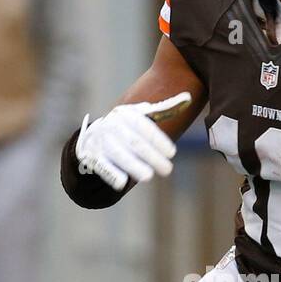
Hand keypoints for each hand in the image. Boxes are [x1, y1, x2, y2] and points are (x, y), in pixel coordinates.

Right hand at [74, 93, 189, 190]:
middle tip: (167, 170)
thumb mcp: (143, 116)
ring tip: (148, 176)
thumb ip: (164, 109)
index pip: (144, 126)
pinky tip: (123, 183)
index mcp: (126, 114)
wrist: (94, 138)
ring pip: (119, 154)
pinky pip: (103, 166)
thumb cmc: (127, 127)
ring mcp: (101, 141)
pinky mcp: (92, 157)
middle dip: (152, 157)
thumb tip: (188, 98)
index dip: (159, 140)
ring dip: (133, 166)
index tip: (172, 153)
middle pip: (134, 142)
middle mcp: (112, 125)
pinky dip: (111, 174)